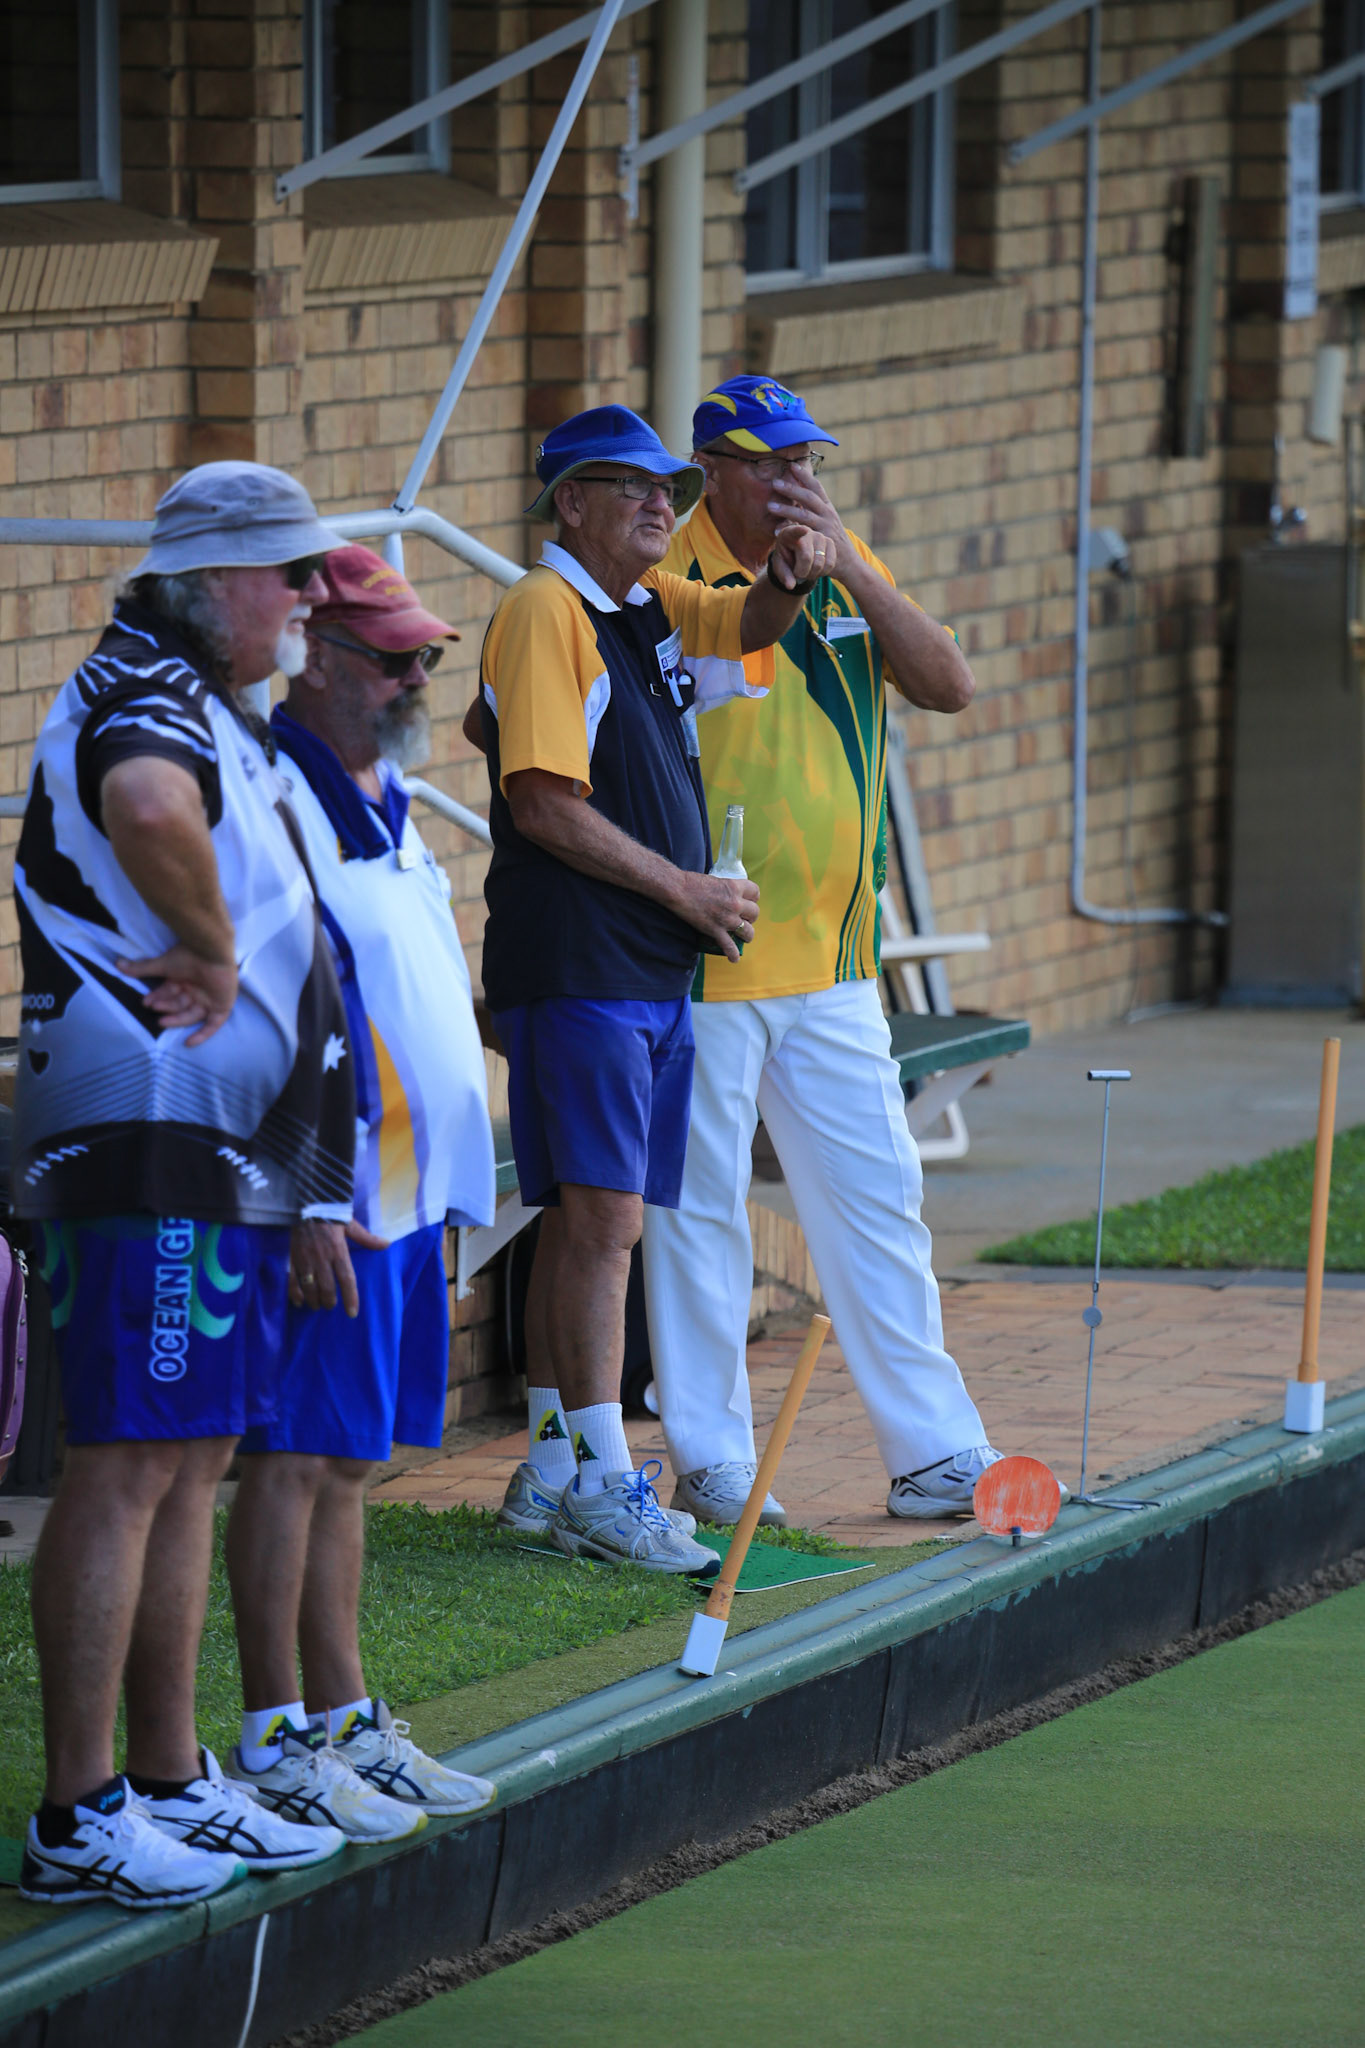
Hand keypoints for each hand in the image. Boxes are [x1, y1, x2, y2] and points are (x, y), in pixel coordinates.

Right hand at [116, 946, 237, 1047]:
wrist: (211, 951)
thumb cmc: (188, 955)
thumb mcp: (162, 965)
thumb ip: (141, 968)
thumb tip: (117, 964)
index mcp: (185, 979)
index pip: (169, 993)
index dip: (157, 998)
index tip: (146, 1002)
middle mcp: (197, 989)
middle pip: (179, 1004)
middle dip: (166, 1007)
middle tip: (154, 1008)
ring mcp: (210, 998)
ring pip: (192, 1014)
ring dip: (176, 1019)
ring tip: (162, 1020)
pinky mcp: (222, 1005)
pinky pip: (213, 1024)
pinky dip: (202, 1034)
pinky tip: (188, 1043)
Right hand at [289, 1217, 389, 1316]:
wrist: (306, 1203)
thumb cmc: (330, 1214)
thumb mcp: (350, 1224)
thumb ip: (366, 1238)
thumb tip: (386, 1244)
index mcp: (338, 1250)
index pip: (346, 1279)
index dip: (350, 1297)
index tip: (352, 1313)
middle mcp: (322, 1258)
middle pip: (327, 1288)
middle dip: (329, 1301)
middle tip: (331, 1306)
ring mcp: (305, 1259)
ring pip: (310, 1287)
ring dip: (314, 1300)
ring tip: (317, 1306)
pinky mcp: (292, 1257)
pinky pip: (291, 1279)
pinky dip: (294, 1293)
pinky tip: (298, 1301)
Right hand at [671, 873, 759, 962]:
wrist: (678, 890)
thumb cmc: (692, 882)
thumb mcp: (716, 880)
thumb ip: (726, 889)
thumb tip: (727, 895)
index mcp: (735, 887)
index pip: (755, 892)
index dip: (753, 898)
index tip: (749, 902)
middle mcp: (735, 903)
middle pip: (755, 913)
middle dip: (750, 917)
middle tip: (744, 919)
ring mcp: (727, 918)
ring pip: (748, 931)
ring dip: (747, 935)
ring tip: (743, 936)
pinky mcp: (716, 930)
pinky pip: (729, 946)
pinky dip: (733, 954)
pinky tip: (734, 958)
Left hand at [767, 475, 854, 581]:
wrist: (849, 564)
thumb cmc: (833, 542)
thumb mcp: (828, 522)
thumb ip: (816, 510)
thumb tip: (801, 495)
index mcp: (828, 507)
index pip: (817, 487)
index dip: (805, 476)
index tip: (792, 466)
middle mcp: (828, 514)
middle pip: (809, 497)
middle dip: (792, 488)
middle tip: (775, 483)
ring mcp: (826, 528)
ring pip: (804, 515)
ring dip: (786, 509)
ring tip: (770, 506)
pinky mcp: (822, 542)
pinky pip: (803, 534)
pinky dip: (789, 531)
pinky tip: (776, 530)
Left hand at [767, 521, 823, 590]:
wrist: (797, 557)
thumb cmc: (786, 560)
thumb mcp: (780, 568)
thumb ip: (784, 575)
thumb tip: (790, 586)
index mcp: (788, 533)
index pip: (794, 532)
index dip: (799, 531)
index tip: (803, 530)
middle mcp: (806, 531)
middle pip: (807, 558)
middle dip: (802, 573)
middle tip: (797, 573)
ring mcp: (820, 536)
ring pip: (819, 563)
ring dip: (812, 574)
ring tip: (806, 570)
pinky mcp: (830, 543)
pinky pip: (830, 564)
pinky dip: (822, 572)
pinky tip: (816, 569)